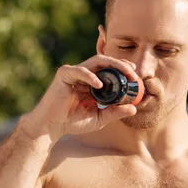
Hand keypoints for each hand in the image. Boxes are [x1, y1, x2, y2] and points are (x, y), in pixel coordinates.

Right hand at [23, 55, 139, 140]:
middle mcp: (84, 75)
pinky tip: (99, 85)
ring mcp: (74, 73)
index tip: (136, 76)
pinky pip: (80, 71)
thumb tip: (134, 109)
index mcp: (93, 82)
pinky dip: (90, 76)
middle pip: (105, 62)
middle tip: (134, 73)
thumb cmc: (73, 122)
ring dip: (113, 65)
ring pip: (96, 61)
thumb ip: (115, 112)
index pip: (110, 70)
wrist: (52, 126)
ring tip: (125, 73)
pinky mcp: (64, 75)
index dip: (124, 70)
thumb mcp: (100, 118)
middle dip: (122, 65)